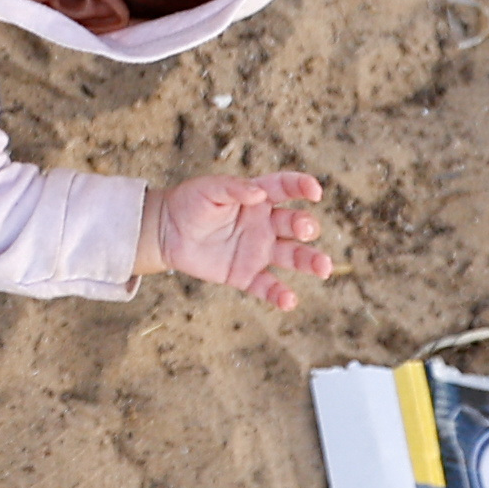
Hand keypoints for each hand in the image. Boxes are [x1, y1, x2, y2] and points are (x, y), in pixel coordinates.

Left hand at [144, 172, 330, 308]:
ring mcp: (258, 250)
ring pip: (292, 256)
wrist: (165, 232)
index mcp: (258, 197)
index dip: (301, 186)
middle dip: (305, 226)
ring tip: (324, 267)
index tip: (314, 190)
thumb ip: (233, 187)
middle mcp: (265, 224)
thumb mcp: (208, 189)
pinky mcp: (246, 274)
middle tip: (305, 229)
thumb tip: (258, 193)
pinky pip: (267, 286)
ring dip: (309, 261)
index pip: (285, 189)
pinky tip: (289, 301)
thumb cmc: (189, 203)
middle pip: (294, 224)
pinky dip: (279, 295)